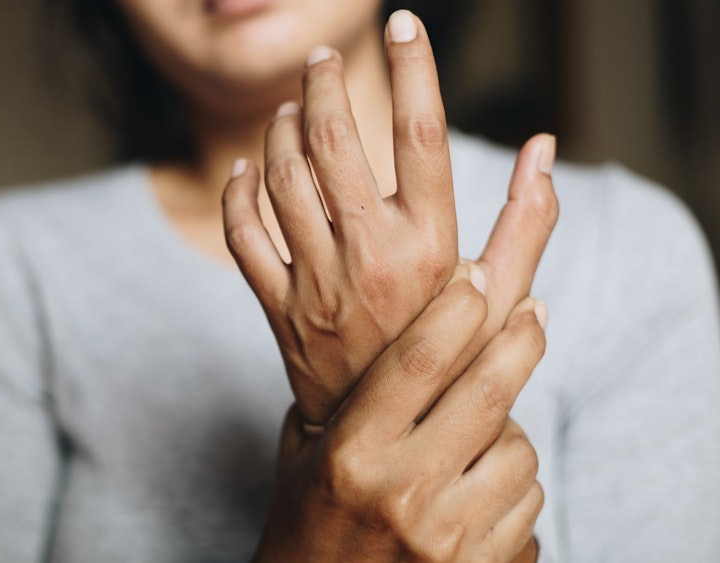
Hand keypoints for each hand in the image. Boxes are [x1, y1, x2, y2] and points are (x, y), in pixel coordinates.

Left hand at [222, 10, 557, 426]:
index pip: (420, 133)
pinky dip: (237, 193)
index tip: (403, 25)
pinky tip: (247, 168)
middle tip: (321, 59)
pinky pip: (241, 234)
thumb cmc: (453, 360)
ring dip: (280, 130)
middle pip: (333, 142)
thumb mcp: (502, 298)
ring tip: (292, 108)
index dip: (412, 68)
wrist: (392, 439)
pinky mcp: (277, 307)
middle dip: (322, 84)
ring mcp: (316, 283)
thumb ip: (527, 221)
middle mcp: (369, 258)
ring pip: (281, 179)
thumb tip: (543, 145)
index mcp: (431, 246)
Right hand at [253, 266, 547, 561]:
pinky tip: (483, 488)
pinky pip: (529, 505)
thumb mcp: (306, 450)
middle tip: (532, 313)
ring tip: (481, 436)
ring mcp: (445, 536)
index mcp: (351, 453)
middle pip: (487, 393)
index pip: (417, 361)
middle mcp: (400, 491)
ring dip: (510, 431)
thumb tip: (411, 324)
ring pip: (518, 450)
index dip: (456, 309)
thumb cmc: (310, 517)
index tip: (477, 278)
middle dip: (521, 341)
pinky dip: (514, 487)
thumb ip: (348, 396)